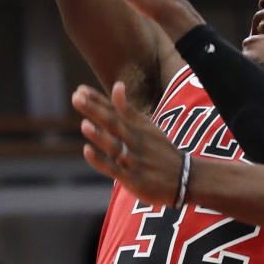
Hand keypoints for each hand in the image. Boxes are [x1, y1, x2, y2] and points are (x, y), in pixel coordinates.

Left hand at [73, 80, 184, 203]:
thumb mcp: (148, 127)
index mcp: (137, 128)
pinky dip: (101, 160)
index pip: (115, 111)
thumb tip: (117, 84)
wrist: (187, 178)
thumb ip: (128, 109)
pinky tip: (87, 151)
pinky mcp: (132, 178)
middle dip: (94, 110)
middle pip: (113, 123)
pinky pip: (114, 169)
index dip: (97, 100)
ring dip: (99, 135)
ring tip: (84, 124)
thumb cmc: (162, 152)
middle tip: (76, 97)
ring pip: (114, 146)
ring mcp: (133, 159)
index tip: (80, 89)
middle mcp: (134, 140)